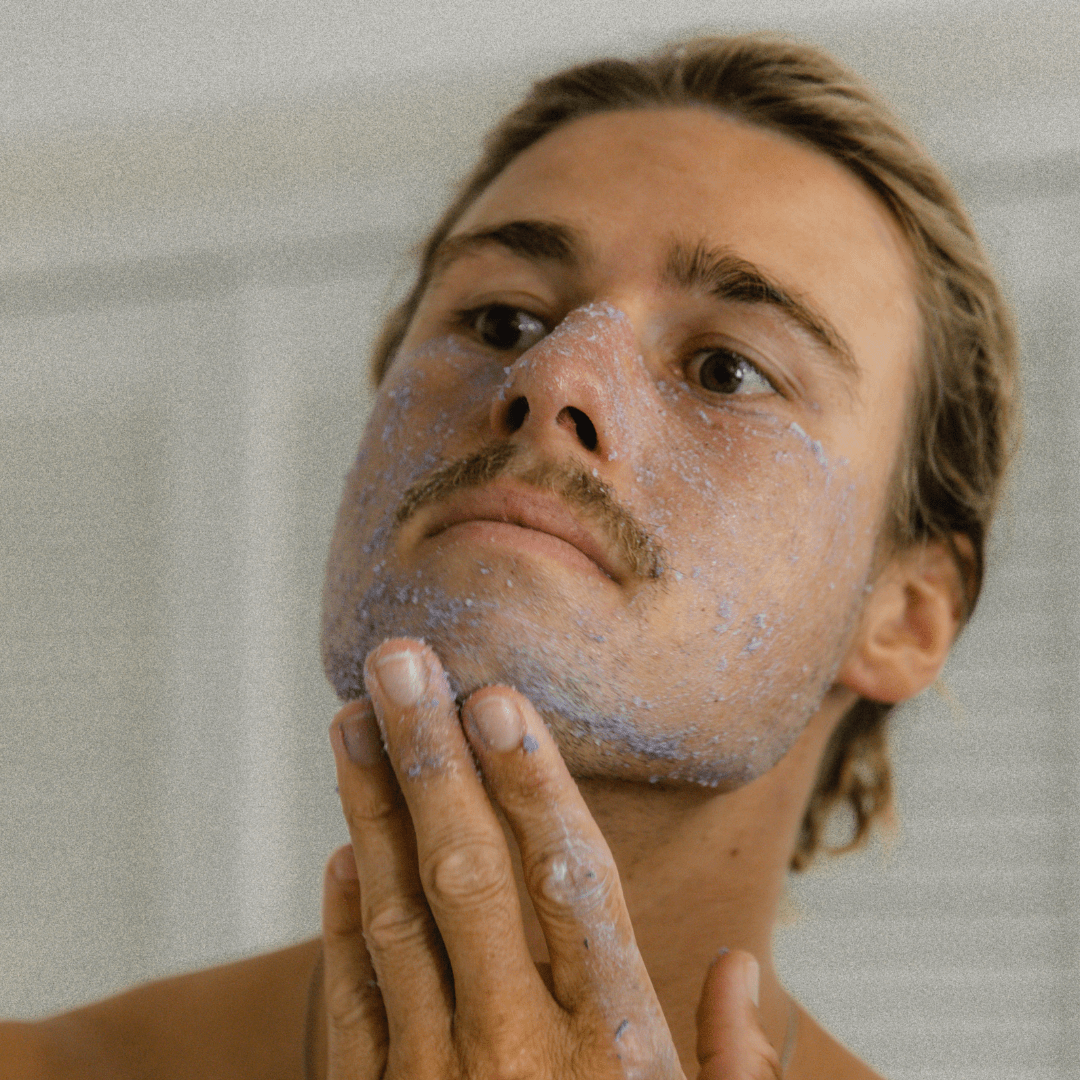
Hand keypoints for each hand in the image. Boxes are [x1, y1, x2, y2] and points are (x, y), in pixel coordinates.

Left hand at [320, 638, 784, 1078]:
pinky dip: (347, 923)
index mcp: (609, 1052)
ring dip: (370, 812)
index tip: (495, 697)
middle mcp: (515, 1053)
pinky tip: (343, 852)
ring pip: (396, 918)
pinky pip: (359, 1005)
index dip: (528, 783)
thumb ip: (738, 1077)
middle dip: (430, 758)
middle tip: (398, 662)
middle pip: (467, 876)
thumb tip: (742, 970)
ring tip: (349, 720)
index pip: (567, 882)